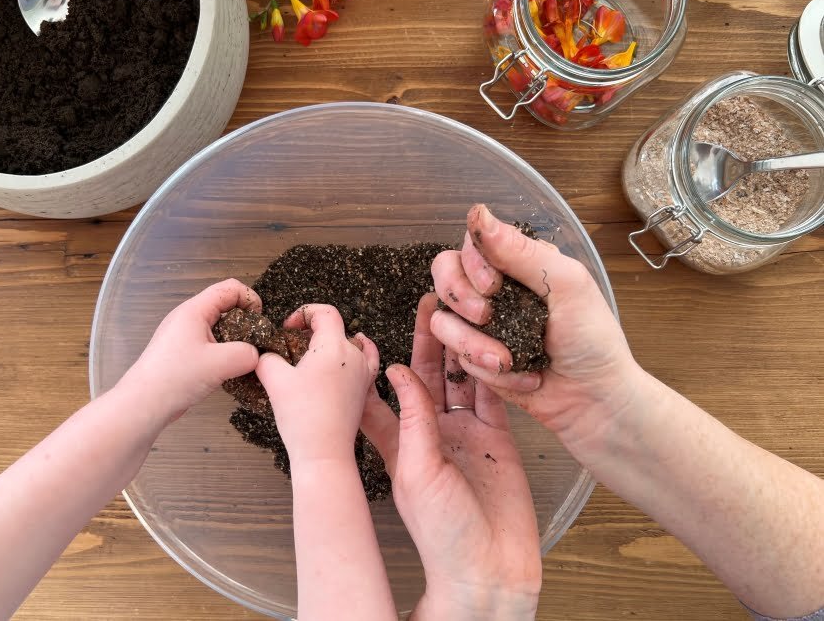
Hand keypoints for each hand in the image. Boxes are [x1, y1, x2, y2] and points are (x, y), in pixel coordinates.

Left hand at [128, 279, 261, 417]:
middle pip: (225, 307)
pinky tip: (227, 372)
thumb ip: (247, 354)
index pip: (230, 288)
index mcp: (195, 310)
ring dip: (235, 341)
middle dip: (245, 322)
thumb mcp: (220, 363)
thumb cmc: (177, 377)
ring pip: (219, 329)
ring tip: (242, 361)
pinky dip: (223, 354)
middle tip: (254, 344)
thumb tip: (257, 355)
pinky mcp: (183, 354)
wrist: (144, 404)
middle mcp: (188, 318)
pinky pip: (211, 345)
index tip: (260, 321)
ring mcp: (184, 336)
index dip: (250, 299)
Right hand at [256, 304, 379, 465]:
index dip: (304, 313)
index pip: (325, 312)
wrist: (324, 452)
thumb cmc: (302, 417)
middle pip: (336, 327)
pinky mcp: (365, 389)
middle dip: (312, 330)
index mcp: (334, 346)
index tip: (288, 328)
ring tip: (313, 354)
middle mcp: (354, 355)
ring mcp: (364, 372)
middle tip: (292, 345)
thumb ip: (266, 358)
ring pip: (351, 343)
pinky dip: (359, 352)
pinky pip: (367, 360)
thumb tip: (264, 353)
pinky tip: (352, 353)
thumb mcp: (274, 380)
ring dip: (331, 342)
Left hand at [361, 294, 540, 620]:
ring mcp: (465, 433)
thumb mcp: (418, 471)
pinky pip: (492, 394)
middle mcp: (431, 432)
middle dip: (428, 340)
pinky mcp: (497, 436)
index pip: (384, 394)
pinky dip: (491, 368)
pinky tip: (490, 340)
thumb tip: (397, 372)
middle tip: (431, 302)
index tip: (373, 328)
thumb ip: (411, 420)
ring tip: (461, 309)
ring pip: (460, 379)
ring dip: (460, 346)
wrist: (490, 568)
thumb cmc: (442, 533)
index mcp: (400, 443)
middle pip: (427, 376)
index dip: (379, 362)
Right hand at [429, 204, 641, 458]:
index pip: (471, 243)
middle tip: (486, 317)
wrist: (593, 399)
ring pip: (442, 319)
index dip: (472, 264)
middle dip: (459, 297)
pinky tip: (519, 375)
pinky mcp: (475, 357)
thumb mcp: (566, 285)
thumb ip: (520, 251)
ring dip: (474, 344)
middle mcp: (495, 287)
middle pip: (444, 272)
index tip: (494, 286)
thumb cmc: (591, 339)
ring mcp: (482, 324)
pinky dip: (487, 369)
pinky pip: (456, 356)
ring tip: (509, 361)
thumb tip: (477, 213)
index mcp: (518, 262)